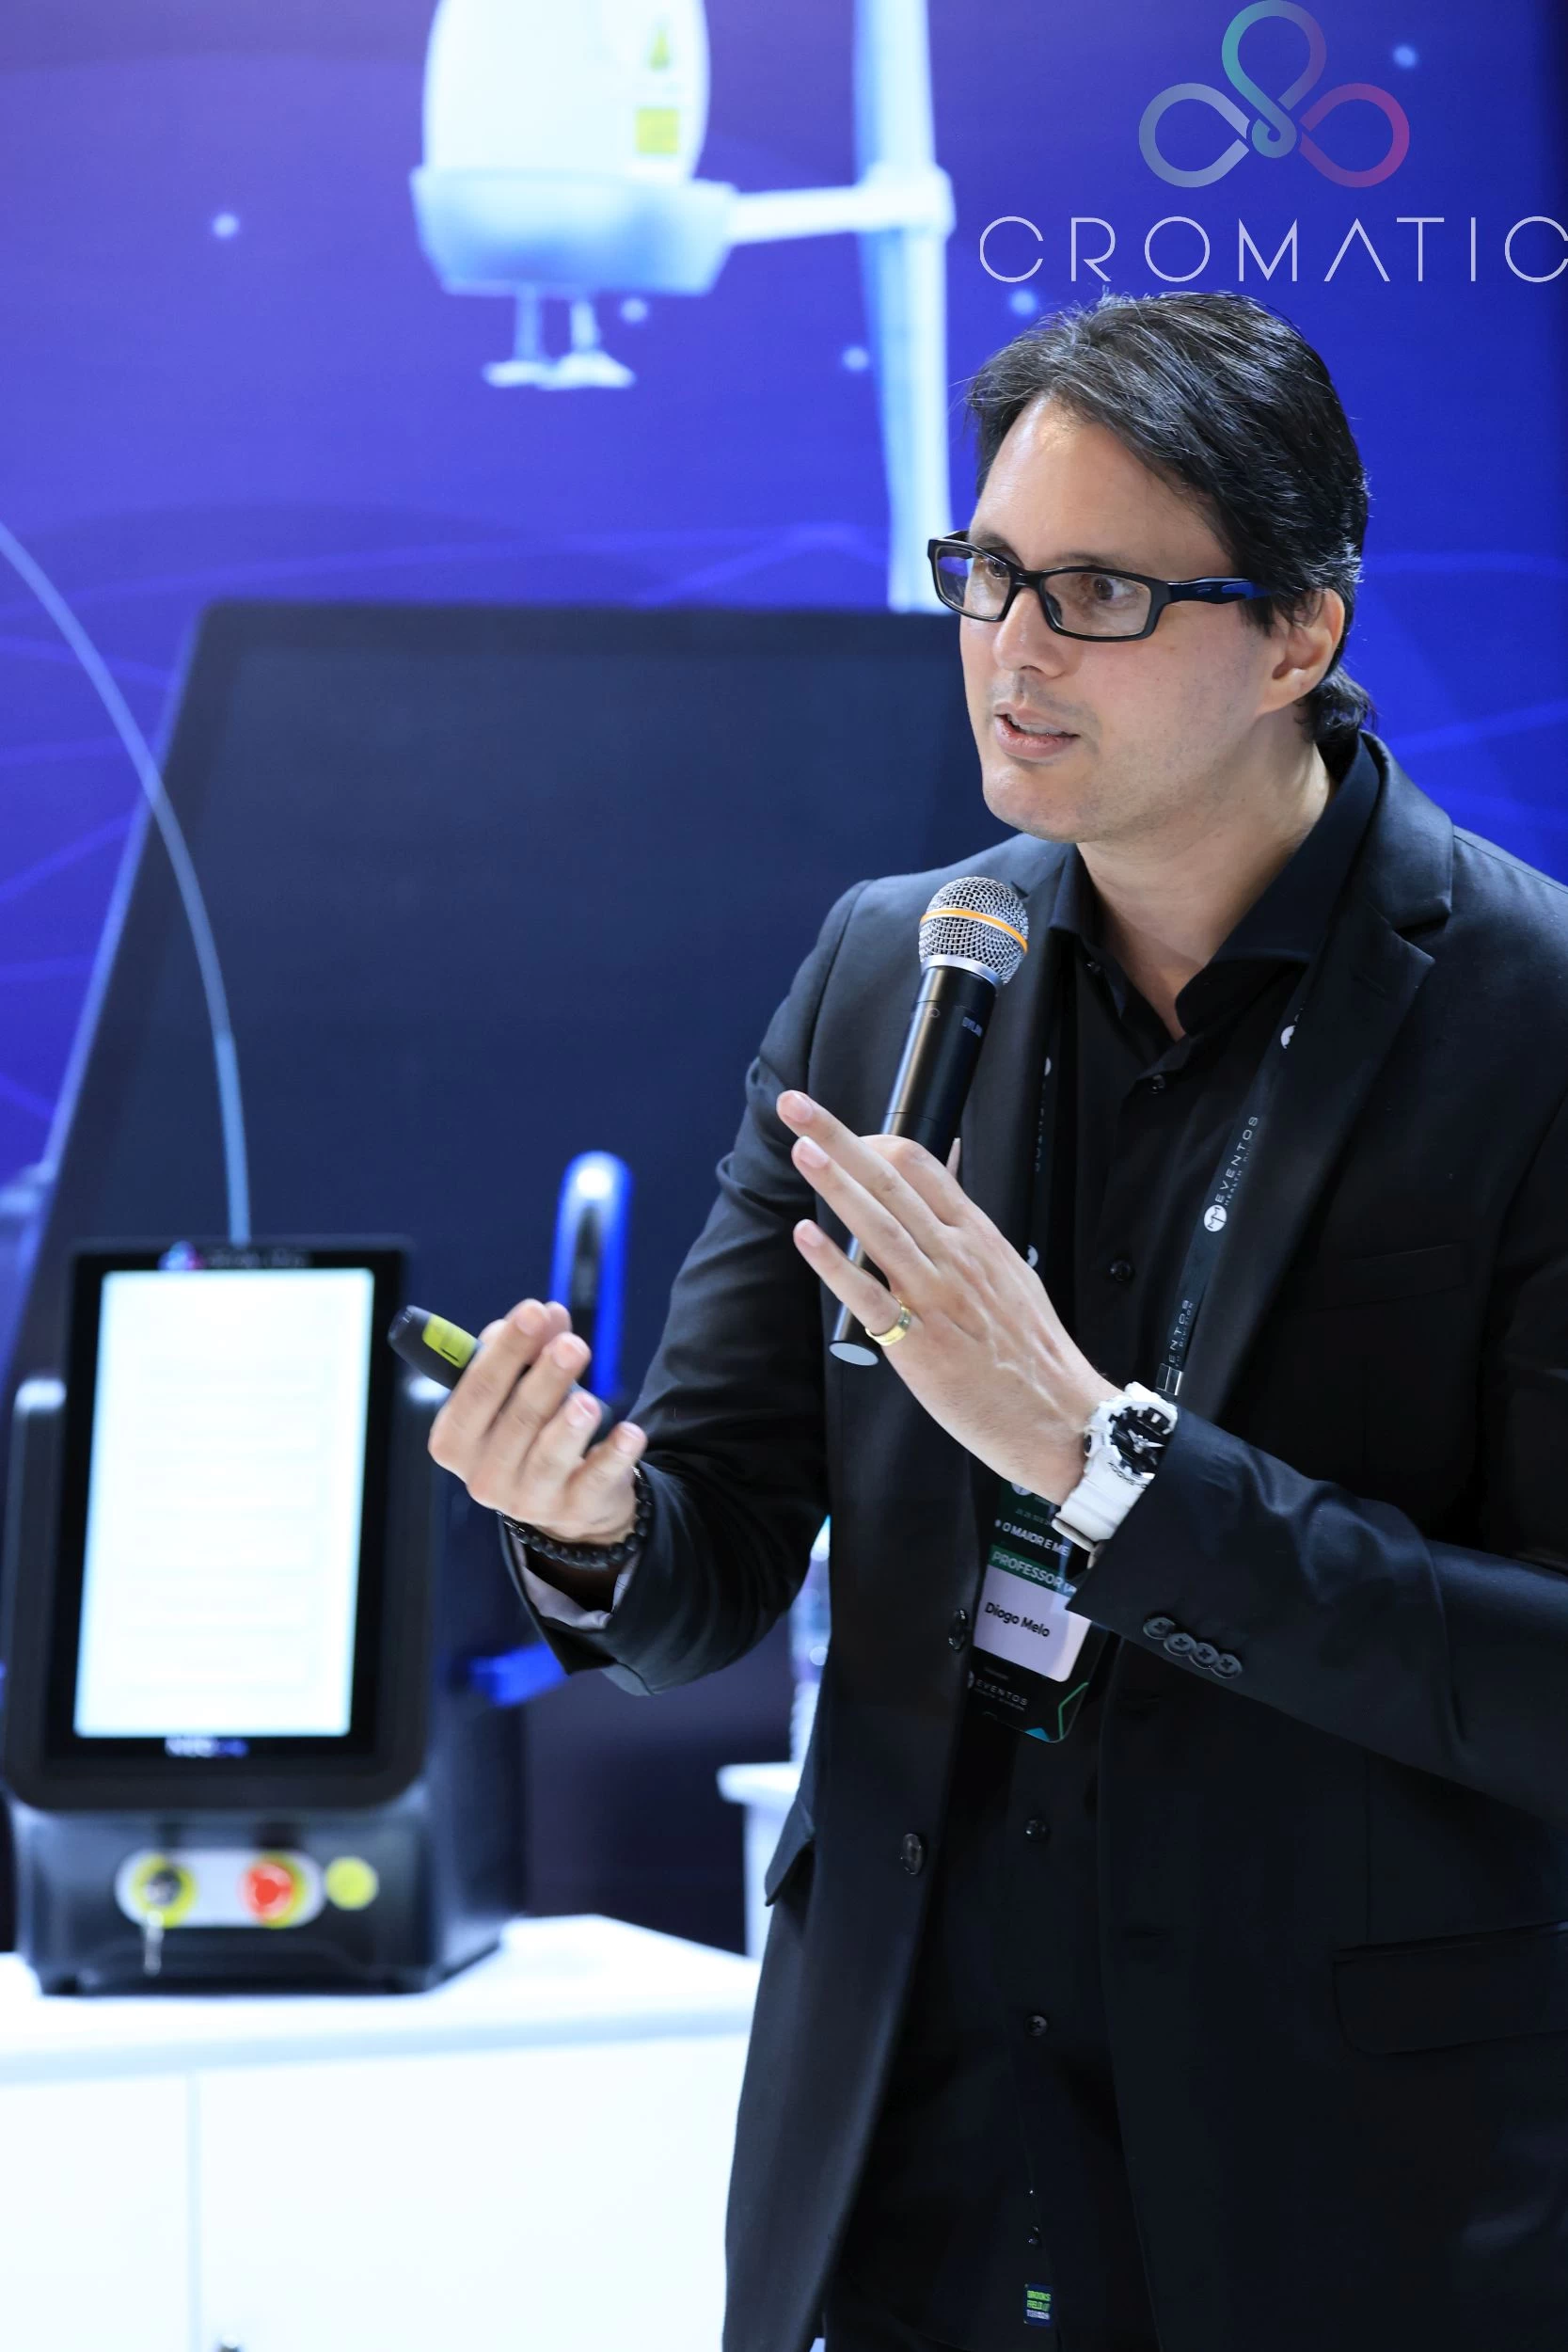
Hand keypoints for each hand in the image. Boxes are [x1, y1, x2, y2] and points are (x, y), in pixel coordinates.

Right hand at [427, 1297, 643, 1543]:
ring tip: (588, 1401)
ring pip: (548, 1458)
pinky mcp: (573, 1510)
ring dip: (569, 1426)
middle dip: (544, 1379)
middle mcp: (483, 1476)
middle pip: (515, 1422)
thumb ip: (525, 1349)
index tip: (533, 1311)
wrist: (563, 1495)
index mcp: (455, 1440)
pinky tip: (629, 1433)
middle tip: (572, 1345)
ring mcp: (527, 1501)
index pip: (475, 1392)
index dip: (505, 1351)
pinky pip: (594, 1480)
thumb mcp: (516, 1389)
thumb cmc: (527, 1426)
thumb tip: (547, 1315)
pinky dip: (613, 1456)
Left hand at [777, 1090, 1118, 1500]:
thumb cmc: (1031, 1351)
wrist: (1059, 1414)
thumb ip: (968, 1237)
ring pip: (879, 1226)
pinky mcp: (918, 1342)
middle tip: (797, 1106)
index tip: (842, 1133)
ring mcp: (935, 1296)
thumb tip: (941, 1203)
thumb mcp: (1009, 1273)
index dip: (874, 1142)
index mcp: (976, 1236)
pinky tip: (807, 1237)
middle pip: (891, 1180)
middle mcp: (954, 1256)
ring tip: (802, 1149)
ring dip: (836, 1183)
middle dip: (839, 1138)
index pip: (922, 1166)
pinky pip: (869, 1297)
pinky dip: (835, 1263)